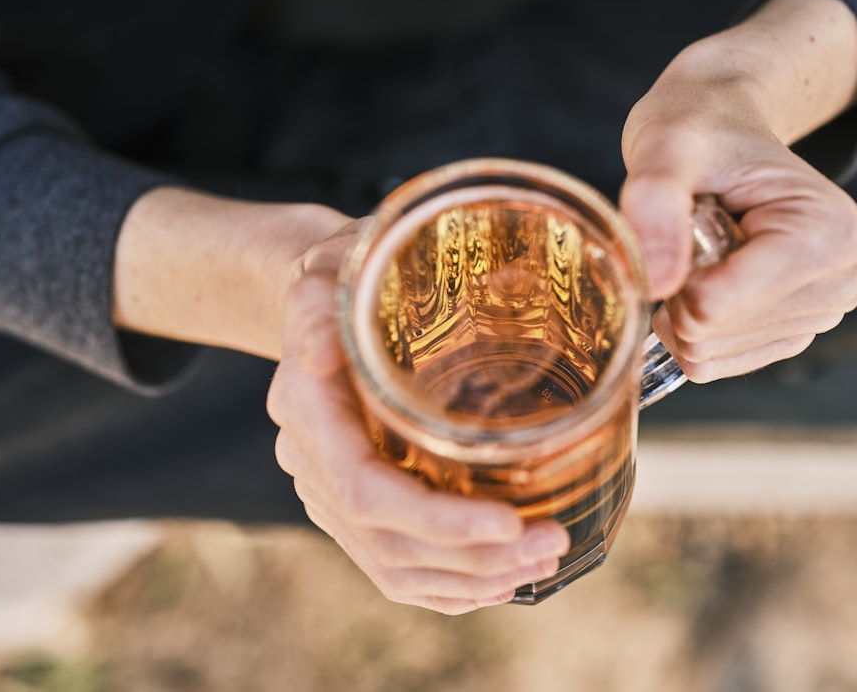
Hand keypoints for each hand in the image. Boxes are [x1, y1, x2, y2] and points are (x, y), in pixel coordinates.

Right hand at [267, 221, 570, 613]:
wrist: (325, 303)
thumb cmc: (341, 277)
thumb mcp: (327, 271)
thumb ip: (316, 305)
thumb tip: (315, 351)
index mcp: (305, 412)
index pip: (364, 490)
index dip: (436, 520)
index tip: (508, 522)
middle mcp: (311, 462)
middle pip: (387, 542)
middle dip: (473, 556)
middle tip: (551, 541)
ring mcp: (330, 492)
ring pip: (395, 566)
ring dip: (472, 576)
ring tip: (544, 556)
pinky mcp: (355, 506)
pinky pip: (395, 567)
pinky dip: (449, 585)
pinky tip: (501, 578)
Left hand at [620, 85, 856, 382]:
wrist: (717, 128)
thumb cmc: (697, 129)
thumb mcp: (666, 145)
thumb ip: (655, 202)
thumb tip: (657, 284)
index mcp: (827, 235)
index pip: (713, 304)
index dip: (673, 270)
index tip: (688, 218)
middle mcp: (839, 283)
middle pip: (709, 333)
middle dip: (677, 288)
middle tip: (693, 229)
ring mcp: (816, 316)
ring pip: (705, 354)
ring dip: (680, 306)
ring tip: (702, 245)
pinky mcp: (785, 335)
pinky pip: (710, 363)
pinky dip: (688, 326)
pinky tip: (705, 275)